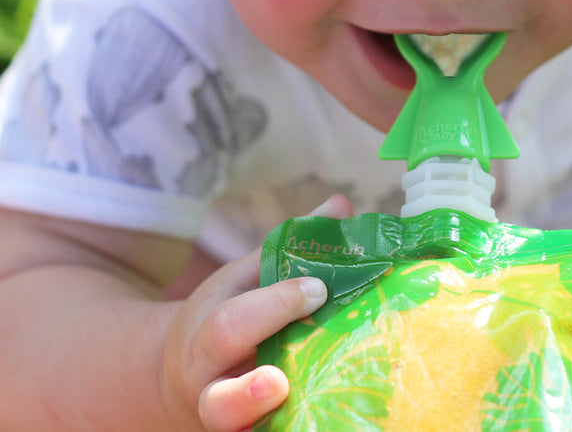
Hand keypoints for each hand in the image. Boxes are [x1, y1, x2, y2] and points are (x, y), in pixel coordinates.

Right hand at [160, 194, 352, 431]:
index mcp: (207, 337)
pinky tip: (332, 420)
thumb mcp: (248, 277)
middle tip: (281, 379)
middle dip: (249, 392)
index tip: (317, 290)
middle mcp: (212, 389)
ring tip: (289, 408)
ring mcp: (230, 423)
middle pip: (220, 400)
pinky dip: (292, 430)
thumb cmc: (230, 314)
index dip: (275, 306)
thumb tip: (341, 206)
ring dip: (260, 424)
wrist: (186, 374)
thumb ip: (292, 245)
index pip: (232, 324)